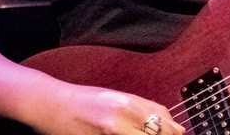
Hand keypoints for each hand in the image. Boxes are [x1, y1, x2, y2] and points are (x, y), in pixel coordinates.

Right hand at [27, 83, 184, 134]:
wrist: (50, 103)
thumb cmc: (82, 101)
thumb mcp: (113, 99)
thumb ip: (137, 109)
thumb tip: (165, 123)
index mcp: (128, 100)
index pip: (162, 117)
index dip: (173, 130)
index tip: (179, 134)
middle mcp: (122, 114)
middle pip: (156, 132)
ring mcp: (109, 129)